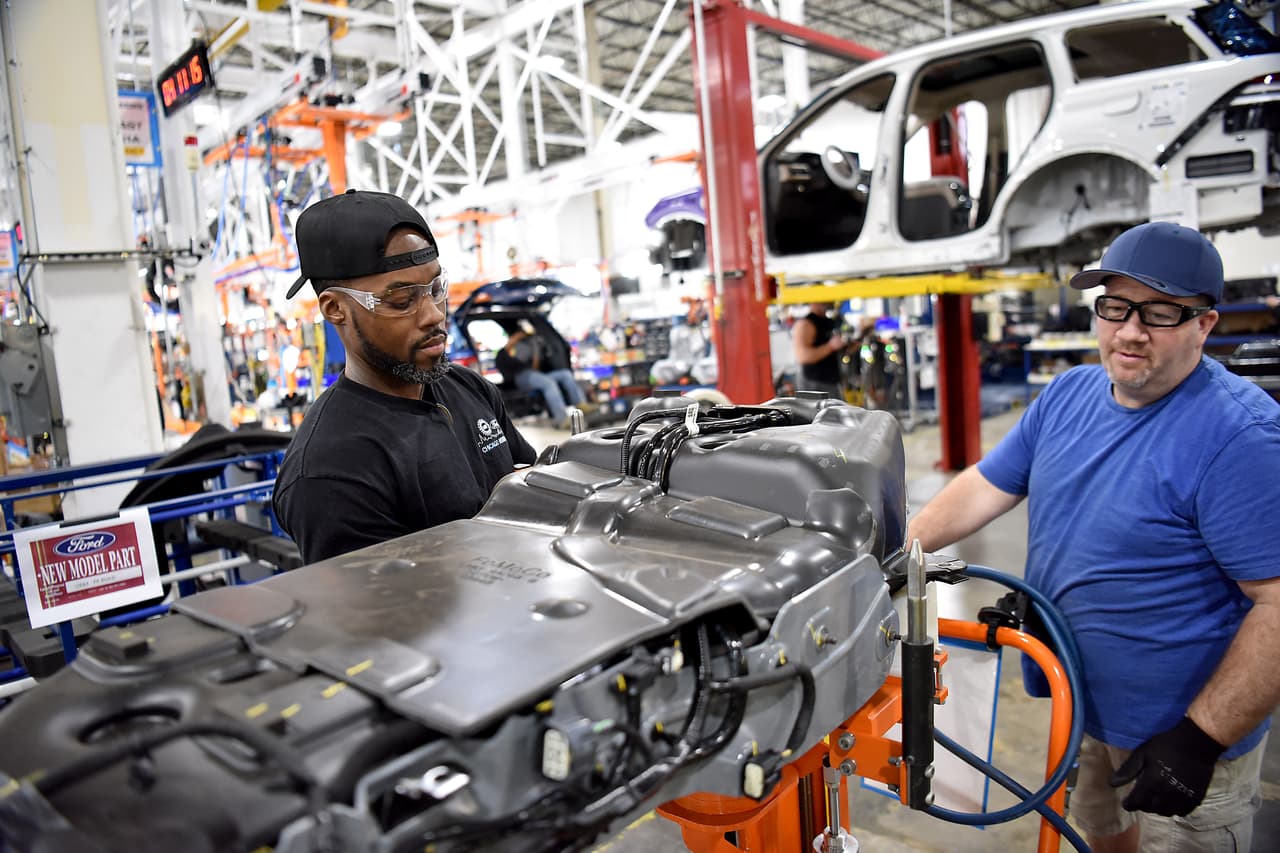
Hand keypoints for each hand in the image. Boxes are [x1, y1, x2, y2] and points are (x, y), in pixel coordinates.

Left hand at [1109, 717, 1224, 815]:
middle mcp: (1167, 793)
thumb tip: (1112, 784)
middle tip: (1141, 798)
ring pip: (1166, 812)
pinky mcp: (1195, 798)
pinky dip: (1174, 809)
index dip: (1129, 804)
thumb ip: (1128, 770)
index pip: (1137, 802)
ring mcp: (1183, 797)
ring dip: (1158, 808)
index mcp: (1152, 782)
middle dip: (1143, 805)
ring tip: (1155, 799)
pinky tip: (1170, 801)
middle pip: (1151, 808)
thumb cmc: (1166, 745)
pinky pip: (1181, 812)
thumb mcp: (1142, 753)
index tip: (1126, 802)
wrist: (1197, 743)